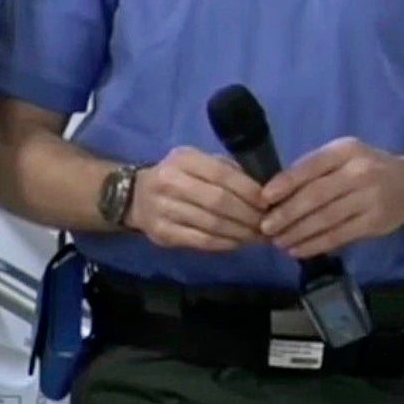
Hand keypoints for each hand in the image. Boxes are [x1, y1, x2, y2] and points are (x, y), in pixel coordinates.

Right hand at [127, 147, 268, 252]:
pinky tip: (238, 243)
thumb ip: (227, 171)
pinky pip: (201, 241)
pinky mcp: (163, 233)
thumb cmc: (178, 176)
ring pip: (212, 224)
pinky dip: (225, 244)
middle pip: (219, 202)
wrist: (135, 197)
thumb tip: (263, 191)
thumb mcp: (198, 162)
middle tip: (268, 224)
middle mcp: (171, 182)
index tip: (268, 202)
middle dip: (248, 215)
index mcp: (184, 159)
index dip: (249, 190)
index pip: (223, 175)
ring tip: (258, 236)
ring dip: (240, 233)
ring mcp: (164, 209)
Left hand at [259, 138, 403, 259]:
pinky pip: (339, 236)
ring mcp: (369, 198)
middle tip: (266, 227)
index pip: (310, 166)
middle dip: (287, 214)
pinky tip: (298, 250)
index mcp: (345, 151)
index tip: (263, 198)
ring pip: (326, 219)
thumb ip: (315, 170)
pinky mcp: (374, 222)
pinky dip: (316, 245)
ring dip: (298, 233)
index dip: (285, 183)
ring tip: (278, 242)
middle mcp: (358, 172)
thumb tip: (274, 194)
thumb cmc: (367, 168)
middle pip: (316, 196)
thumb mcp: (343, 157)